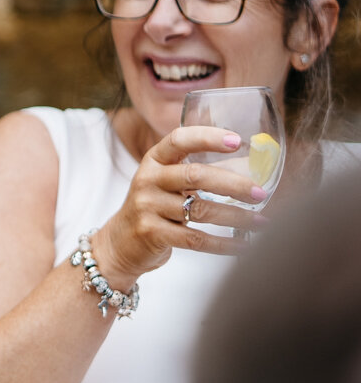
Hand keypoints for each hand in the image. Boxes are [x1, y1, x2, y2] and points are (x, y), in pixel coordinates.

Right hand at [93, 124, 266, 285]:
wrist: (120, 241)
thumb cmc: (155, 207)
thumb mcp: (168, 183)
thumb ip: (201, 174)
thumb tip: (253, 169)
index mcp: (154, 160)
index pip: (179, 140)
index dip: (208, 137)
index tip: (238, 141)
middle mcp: (148, 179)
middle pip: (195, 175)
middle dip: (233, 184)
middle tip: (260, 193)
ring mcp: (147, 206)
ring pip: (200, 210)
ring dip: (237, 217)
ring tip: (262, 223)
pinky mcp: (151, 233)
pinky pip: (195, 239)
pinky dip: (224, 244)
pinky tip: (243, 245)